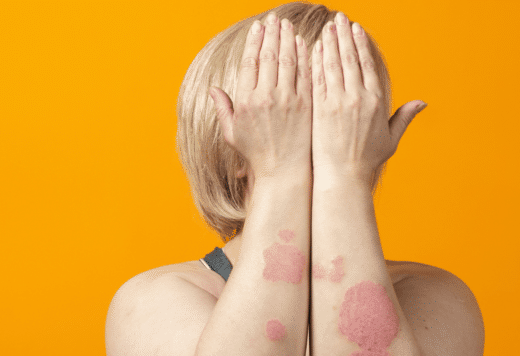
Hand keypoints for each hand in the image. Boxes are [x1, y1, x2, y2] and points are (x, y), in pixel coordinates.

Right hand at [208, 12, 312, 179]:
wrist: (283, 171)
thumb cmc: (257, 154)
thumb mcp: (232, 133)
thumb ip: (223, 108)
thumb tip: (213, 89)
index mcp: (247, 101)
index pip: (250, 62)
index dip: (255, 41)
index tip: (258, 27)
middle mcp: (267, 97)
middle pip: (270, 56)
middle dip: (272, 34)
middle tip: (274, 19)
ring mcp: (288, 100)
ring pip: (289, 61)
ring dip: (288, 39)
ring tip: (287, 25)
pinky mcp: (306, 105)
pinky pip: (306, 74)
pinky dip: (305, 56)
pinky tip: (303, 43)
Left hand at [311, 12, 425, 183]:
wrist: (342, 177)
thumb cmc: (366, 161)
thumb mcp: (390, 139)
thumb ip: (404, 117)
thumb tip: (422, 103)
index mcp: (376, 101)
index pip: (367, 64)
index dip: (360, 44)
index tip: (355, 29)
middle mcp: (357, 98)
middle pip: (349, 59)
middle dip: (343, 36)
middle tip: (339, 18)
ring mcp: (337, 102)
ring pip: (332, 64)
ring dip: (329, 43)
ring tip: (326, 27)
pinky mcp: (320, 109)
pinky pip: (317, 79)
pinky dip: (315, 62)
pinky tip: (312, 49)